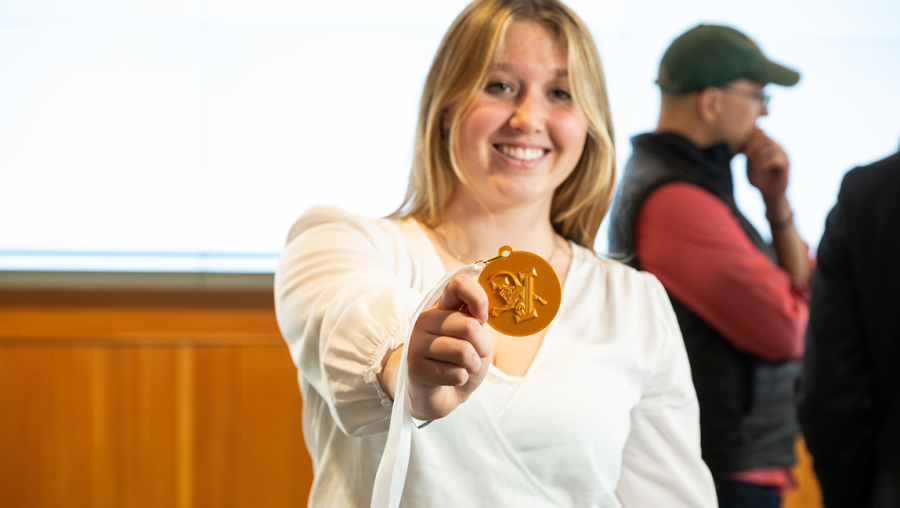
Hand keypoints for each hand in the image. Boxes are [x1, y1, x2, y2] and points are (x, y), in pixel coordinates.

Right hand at [406, 274, 490, 419]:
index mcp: (441, 306)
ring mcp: (416, 343)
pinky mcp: (415, 368)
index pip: (458, 285)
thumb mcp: (474, 336)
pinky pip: (455, 374)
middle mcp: (425, 320)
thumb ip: (477, 318)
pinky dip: (461, 379)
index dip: (478, 298)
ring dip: (473, 365)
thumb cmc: (460, 361)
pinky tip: (451, 378)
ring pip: (464, 351)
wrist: (442, 394)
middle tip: (477, 354)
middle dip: (483, 346)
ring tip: (464, 367)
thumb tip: (486, 306)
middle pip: (469, 325)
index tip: (483, 316)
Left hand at [744, 128, 789, 204]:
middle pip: (765, 137)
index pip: (759, 132)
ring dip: (759, 156)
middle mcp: (777, 146)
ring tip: (753, 166)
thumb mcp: (749, 166)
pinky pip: (776, 158)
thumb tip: (744, 143)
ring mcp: (783, 154)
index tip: (743, 152)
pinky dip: (764, 163)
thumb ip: (748, 155)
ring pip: (771, 147)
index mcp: (767, 144)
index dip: (750, 139)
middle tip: (747, 158)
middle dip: (753, 147)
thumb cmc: (758, 179)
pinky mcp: (787, 164)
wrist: (770, 194)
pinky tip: (758, 169)